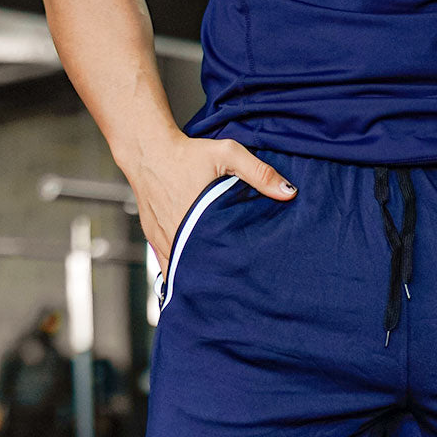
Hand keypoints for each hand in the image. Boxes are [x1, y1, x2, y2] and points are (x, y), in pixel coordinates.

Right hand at [130, 134, 297, 276]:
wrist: (147, 148)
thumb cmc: (187, 152)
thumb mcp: (228, 155)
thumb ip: (259, 173)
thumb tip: (289, 192)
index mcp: (196, 222)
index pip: (217, 261)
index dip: (231, 274)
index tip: (246, 281)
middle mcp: (176, 237)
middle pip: (199, 271)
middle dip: (217, 279)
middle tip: (236, 287)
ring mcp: (162, 240)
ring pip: (181, 270)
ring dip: (198, 275)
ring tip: (218, 284)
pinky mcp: (153, 238)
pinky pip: (167, 263)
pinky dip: (180, 268)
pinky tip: (194, 272)